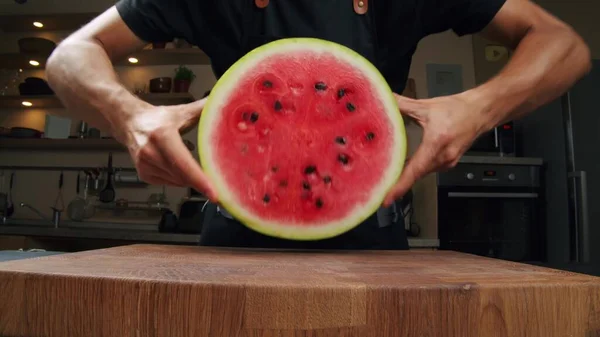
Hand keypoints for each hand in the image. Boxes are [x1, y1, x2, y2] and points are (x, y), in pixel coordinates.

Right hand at [117, 97, 217, 201]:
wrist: (129, 123)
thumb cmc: (157, 119)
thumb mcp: (180, 112)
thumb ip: (202, 109)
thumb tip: (221, 102)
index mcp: (162, 136)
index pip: (183, 164)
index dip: (199, 180)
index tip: (214, 193)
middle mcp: (151, 153)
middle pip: (182, 176)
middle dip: (201, 181)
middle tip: (218, 184)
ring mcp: (145, 165)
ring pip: (177, 182)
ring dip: (190, 179)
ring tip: (198, 169)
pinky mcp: (144, 174)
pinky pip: (169, 183)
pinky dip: (179, 179)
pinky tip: (180, 168)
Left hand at [383, 92, 488, 206]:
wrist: (480, 111)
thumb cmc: (458, 109)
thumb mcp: (426, 106)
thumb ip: (403, 104)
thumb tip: (387, 99)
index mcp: (436, 144)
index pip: (414, 170)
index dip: (400, 186)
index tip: (388, 198)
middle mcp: (443, 157)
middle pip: (416, 175)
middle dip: (398, 182)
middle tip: (380, 189)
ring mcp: (447, 162)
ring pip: (422, 173)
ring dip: (407, 175)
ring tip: (389, 179)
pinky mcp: (449, 162)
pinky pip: (428, 169)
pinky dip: (417, 169)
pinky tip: (406, 167)